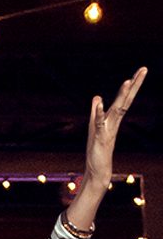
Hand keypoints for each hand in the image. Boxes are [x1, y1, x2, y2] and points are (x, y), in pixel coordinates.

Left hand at [83, 67, 145, 187]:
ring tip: (128, 80)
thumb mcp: (93, 126)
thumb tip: (97, 97)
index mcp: (114, 118)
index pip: (125, 99)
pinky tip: (99, 101)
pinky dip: (100, 112)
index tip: (140, 71)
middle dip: (135, 84)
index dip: (132, 85)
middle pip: (126, 100)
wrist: (98, 169)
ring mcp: (109, 129)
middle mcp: (114, 121)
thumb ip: (95, 112)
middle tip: (144, 69)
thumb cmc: (97, 148)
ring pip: (118, 109)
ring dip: (122, 95)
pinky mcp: (100, 137)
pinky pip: (100, 122)